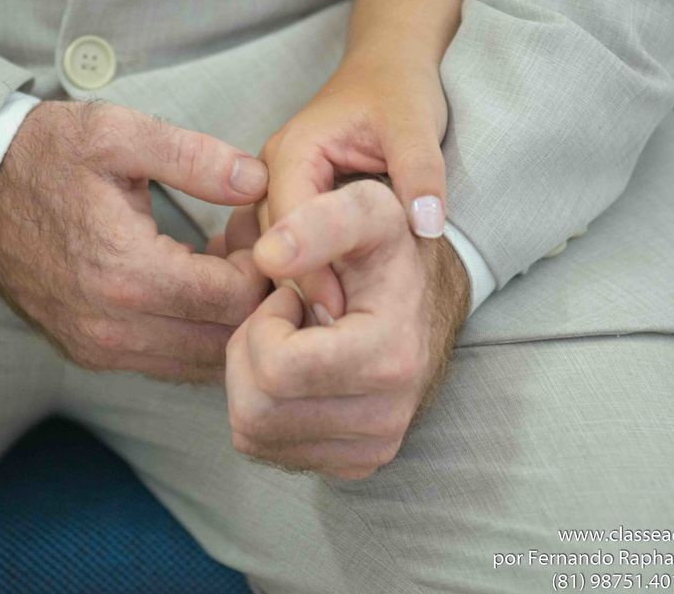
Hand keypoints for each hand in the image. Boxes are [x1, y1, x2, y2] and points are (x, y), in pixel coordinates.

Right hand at [0, 100, 270, 382]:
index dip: (265, 267)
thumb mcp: (118, 134)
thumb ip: (194, 157)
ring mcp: (99, 348)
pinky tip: (193, 287)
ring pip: (200, 363)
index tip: (256, 229)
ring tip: (223, 267)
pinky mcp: (90, 354)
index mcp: (126, 271)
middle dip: (253, 300)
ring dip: (227, 323)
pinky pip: (167, 364)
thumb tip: (256, 183)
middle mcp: (113, 326)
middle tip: (250, 251)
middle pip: (225, 341)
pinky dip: (195, 335)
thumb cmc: (46, 155)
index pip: (234, 299)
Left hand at [225, 180, 468, 478]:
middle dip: (250, 351)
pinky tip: (294, 369)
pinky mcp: (351, 464)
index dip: (264, 323)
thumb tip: (267, 256)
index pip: (276, 369)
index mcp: (391, 358)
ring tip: (290, 339)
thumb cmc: (386, 248)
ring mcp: (370, 449)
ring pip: (252, 432)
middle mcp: (385, 417)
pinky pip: (265, 448)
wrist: (422, 294)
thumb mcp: (365, 209)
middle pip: (256, 408)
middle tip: (282, 316)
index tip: (291, 294)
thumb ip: (319, 219)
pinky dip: (263, 405)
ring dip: (253, 377)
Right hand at [259, 45, 448, 319]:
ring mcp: (275, 188)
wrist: (389, 67)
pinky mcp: (289, 201)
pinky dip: (300, 273)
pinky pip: (284, 245)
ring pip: (273, 249)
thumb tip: (428, 227)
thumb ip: (421, 172)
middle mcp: (270, 171)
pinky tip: (329, 303)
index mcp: (292, 152)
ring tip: (331, 327)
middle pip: (273, 242)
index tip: (340, 312)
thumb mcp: (415, 123)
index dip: (311, 269)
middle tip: (337, 332)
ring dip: (296, 284)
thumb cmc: (399, 90)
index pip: (291, 223)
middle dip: (300, 285)